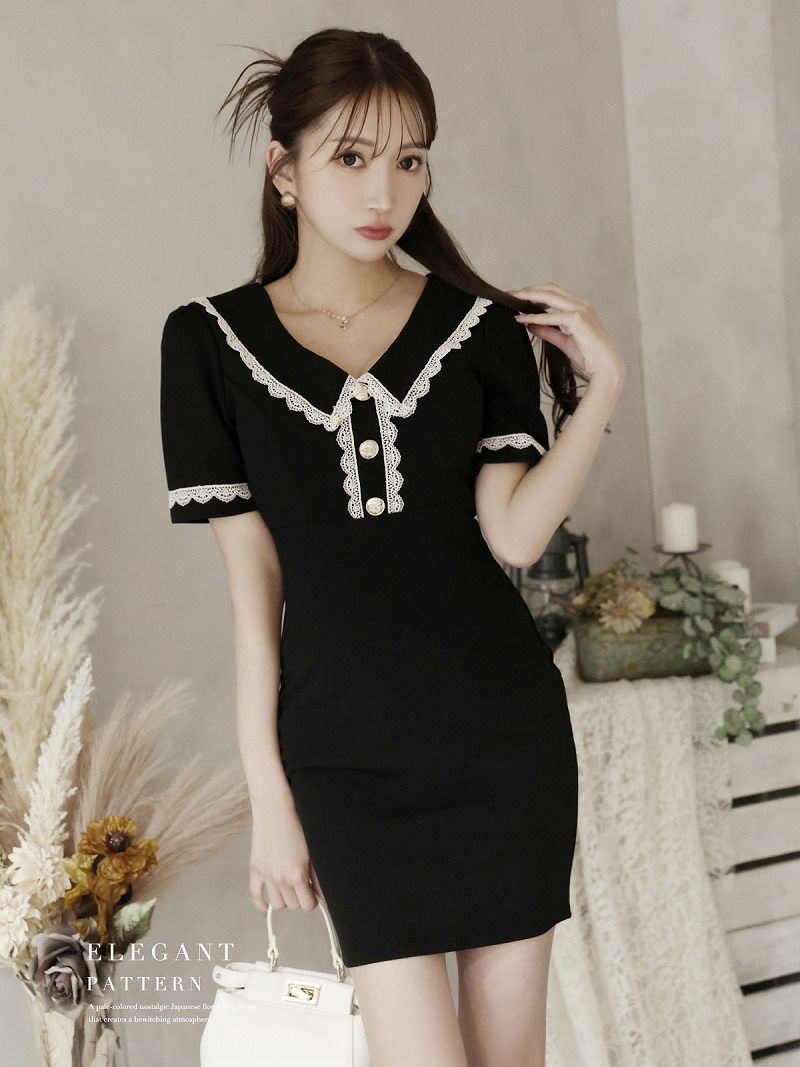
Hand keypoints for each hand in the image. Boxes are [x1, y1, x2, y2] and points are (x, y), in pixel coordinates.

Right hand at [249, 806, 326, 912]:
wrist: (275, 811)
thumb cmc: (297, 827)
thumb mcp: (312, 853)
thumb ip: (317, 878)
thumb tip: (322, 897)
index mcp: (298, 875)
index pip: (307, 904)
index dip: (311, 900)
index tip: (311, 893)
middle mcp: (281, 878)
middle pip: (293, 905)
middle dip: (299, 898)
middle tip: (300, 886)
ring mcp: (266, 876)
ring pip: (276, 904)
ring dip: (283, 900)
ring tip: (287, 889)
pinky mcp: (255, 870)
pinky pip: (255, 896)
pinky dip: (261, 904)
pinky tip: (266, 905)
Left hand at [509, 282, 624, 386]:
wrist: (606, 367)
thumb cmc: (589, 355)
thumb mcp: (564, 341)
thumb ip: (548, 331)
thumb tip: (530, 324)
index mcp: (580, 307)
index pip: (555, 291)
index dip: (536, 291)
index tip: (520, 296)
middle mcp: (581, 304)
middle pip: (551, 288)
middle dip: (529, 290)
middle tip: (511, 295)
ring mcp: (581, 310)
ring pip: (550, 296)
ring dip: (529, 296)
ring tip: (513, 301)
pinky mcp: (577, 321)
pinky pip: (551, 316)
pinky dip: (535, 316)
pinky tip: (522, 319)